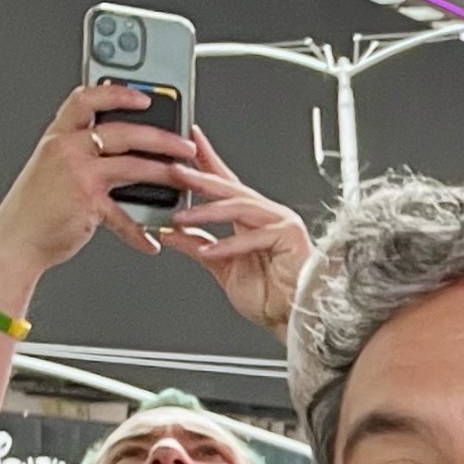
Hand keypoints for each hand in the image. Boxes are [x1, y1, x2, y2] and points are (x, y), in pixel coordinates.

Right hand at [0, 82, 203, 304]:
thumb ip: (77, 155)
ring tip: (184, 178)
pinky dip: (139, 231)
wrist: (15, 240)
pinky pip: (124, 214)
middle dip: (160, 136)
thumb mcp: (50, 169)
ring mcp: (78, 174)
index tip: (144, 95)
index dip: (117, 92)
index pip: (86, 99)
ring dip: (164, 173)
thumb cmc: (33, 209)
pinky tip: (151, 240)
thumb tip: (115, 153)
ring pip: (132, 166)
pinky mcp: (88, 202)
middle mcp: (66, 149)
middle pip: (123, 131)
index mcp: (57, 136)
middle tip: (184, 144)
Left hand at [156, 126, 313, 334]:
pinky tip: (210, 251)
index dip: (207, 162)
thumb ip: (197, 247)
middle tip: (175, 170)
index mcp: (251, 220)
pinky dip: (230, 245)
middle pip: (230, 189)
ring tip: (182, 216)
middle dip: (201, 177)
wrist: (294, 319)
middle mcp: (267, 215)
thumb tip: (169, 232)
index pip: (226, 184)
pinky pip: (254, 236)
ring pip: (240, 206)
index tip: (189, 144)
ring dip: (208, 211)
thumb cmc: (270, 297)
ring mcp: (281, 222)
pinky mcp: (290, 236)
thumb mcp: (220, 267)